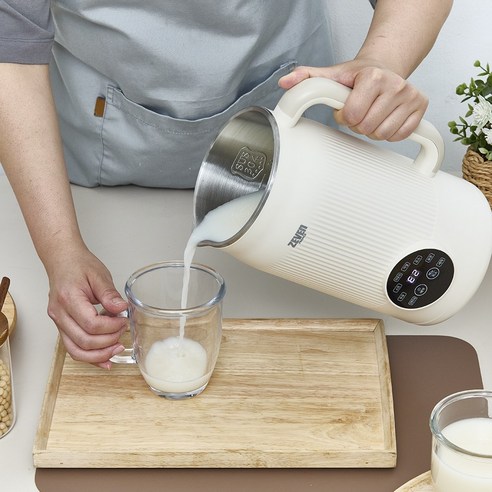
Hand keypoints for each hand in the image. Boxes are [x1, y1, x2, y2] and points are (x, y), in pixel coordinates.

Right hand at [46, 245, 127, 368]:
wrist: (62, 260)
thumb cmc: (79, 265)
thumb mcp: (99, 275)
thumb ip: (110, 294)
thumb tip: (122, 310)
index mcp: (69, 299)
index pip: (91, 324)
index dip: (111, 327)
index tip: (124, 321)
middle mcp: (60, 314)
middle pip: (84, 341)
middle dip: (107, 342)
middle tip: (122, 333)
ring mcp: (58, 322)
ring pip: (76, 350)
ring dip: (98, 355)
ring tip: (117, 349)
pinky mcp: (62, 326)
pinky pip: (73, 347)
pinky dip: (90, 357)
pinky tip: (105, 360)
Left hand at [278, 60, 427, 141]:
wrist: (384, 66)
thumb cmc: (357, 75)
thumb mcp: (331, 75)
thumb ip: (307, 78)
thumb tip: (284, 82)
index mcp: (373, 77)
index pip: (352, 115)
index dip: (345, 116)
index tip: (346, 107)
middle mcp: (396, 85)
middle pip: (367, 127)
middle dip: (358, 124)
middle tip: (359, 111)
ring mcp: (411, 96)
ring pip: (382, 134)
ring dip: (372, 130)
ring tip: (370, 114)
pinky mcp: (421, 107)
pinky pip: (399, 136)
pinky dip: (389, 133)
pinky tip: (384, 118)